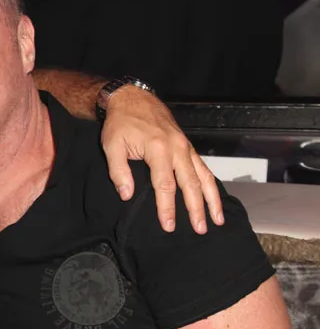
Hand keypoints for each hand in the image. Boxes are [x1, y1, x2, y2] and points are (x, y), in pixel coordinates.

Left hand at [100, 86, 222, 233]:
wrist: (132, 98)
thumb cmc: (121, 122)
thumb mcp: (112, 145)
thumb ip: (119, 171)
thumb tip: (127, 194)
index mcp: (158, 149)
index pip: (164, 185)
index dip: (167, 207)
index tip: (168, 226)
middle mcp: (177, 148)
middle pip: (190, 184)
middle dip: (196, 209)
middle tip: (200, 230)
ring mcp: (185, 146)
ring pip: (204, 176)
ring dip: (211, 199)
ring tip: (216, 220)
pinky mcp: (187, 146)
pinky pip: (203, 167)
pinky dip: (210, 183)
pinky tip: (214, 198)